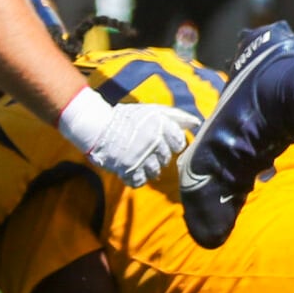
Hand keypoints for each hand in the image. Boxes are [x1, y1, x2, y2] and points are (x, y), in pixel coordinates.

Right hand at [57, 89, 199, 187]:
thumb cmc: (127, 118)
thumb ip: (176, 116)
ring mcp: (141, 156)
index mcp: (160, 125)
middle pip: (167, 158)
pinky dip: (137, 178)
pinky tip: (132, 169)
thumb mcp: (152, 111)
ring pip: (156, 171)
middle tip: (146, 150)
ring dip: (148, 168)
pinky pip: (140, 181)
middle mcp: (153, 141)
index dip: (173, 144)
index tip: (164, 143)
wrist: (97, 127)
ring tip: (139, 160)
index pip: (179, 142)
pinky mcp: (128, 169)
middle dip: (159, 156)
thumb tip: (196, 123)